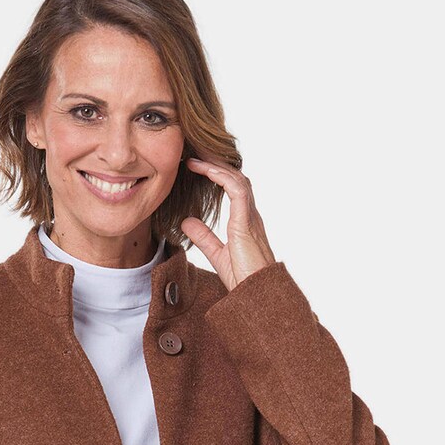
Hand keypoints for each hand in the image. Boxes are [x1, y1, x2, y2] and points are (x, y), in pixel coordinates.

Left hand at [181, 155, 276, 290]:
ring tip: (197, 154)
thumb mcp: (217, 254)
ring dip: (217, 164)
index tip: (194, 163)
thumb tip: (187, 222)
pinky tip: (207, 170)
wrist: (257, 295)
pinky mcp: (247, 222)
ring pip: (237, 178)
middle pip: (235, 176)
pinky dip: (222, 177)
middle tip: (195, 148)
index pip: (231, 186)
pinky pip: (237, 190)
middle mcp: (249, 214)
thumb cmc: (244, 279)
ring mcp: (250, 216)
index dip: (214, 172)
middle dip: (216, 160)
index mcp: (243, 220)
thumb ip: (204, 237)